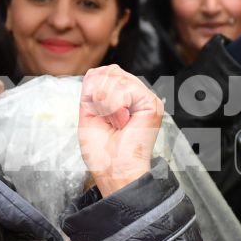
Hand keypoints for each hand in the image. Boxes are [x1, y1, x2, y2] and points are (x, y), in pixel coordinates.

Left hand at [78, 65, 162, 197]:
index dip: (93, 89)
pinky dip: (116, 106)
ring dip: (106, 103)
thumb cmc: (102, 152)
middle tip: (107, 121)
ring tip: (116, 123)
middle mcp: (136, 95)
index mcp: (123, 97)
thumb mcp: (88, 112)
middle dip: (98, 95)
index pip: (104, 72)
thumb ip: (92, 89)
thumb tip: (95, 71)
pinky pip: (125, 88)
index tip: (98, 115)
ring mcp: (146, 98)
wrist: (114, 170)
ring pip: (116, 77)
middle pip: (109, 70)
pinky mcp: (152, 103)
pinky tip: (123, 122)